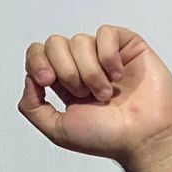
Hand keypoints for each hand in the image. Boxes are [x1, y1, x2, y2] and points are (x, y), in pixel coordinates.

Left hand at [17, 26, 171, 165]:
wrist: (142, 138)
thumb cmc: (107, 138)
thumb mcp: (58, 130)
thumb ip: (32, 107)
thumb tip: (28, 78)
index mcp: (63, 83)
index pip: (38, 53)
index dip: (37, 61)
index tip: (48, 81)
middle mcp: (82, 65)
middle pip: (55, 43)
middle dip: (66, 70)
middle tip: (84, 94)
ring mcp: (105, 55)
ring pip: (80, 40)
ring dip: (90, 71)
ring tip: (106, 94)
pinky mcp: (127, 46)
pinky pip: (105, 33)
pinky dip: (108, 55)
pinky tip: (119, 74)